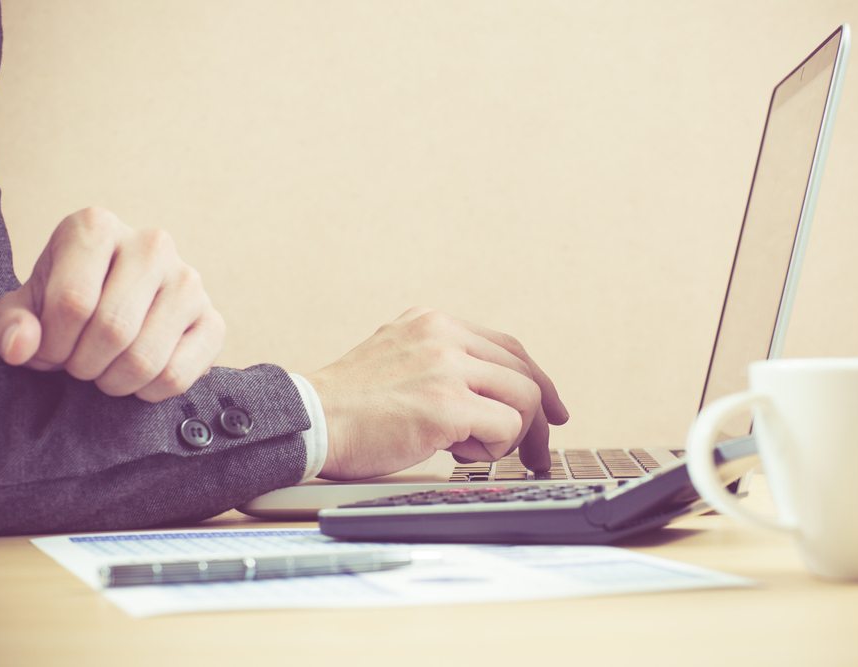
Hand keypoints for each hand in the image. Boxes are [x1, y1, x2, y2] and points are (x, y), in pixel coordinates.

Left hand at [0, 207, 223, 401]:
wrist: (117, 306)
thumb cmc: (67, 302)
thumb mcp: (26, 307)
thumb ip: (10, 325)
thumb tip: (23, 347)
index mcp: (96, 227)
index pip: (73, 302)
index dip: (53, 344)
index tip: (50, 351)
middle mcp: (152, 244)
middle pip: (114, 329)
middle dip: (83, 365)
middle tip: (78, 365)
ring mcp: (190, 281)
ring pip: (146, 358)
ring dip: (114, 382)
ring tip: (105, 371)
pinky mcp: (214, 320)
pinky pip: (177, 376)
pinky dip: (148, 392)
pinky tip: (137, 379)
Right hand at [308, 307, 568, 479]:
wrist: (308, 423)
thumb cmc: (348, 408)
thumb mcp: (396, 361)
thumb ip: (441, 366)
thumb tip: (490, 398)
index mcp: (431, 322)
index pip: (505, 345)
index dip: (534, 378)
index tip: (549, 408)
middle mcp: (442, 334)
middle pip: (523, 369)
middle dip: (541, 412)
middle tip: (539, 449)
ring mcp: (446, 367)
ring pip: (524, 397)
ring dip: (510, 434)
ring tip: (473, 449)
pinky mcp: (446, 404)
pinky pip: (506, 426)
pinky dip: (492, 447)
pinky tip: (457, 452)